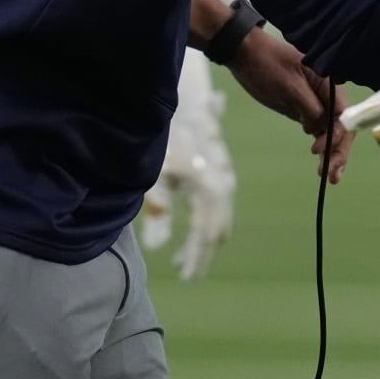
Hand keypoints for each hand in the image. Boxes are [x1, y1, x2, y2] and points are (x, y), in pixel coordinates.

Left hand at [141, 57, 235, 279]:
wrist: (182, 100)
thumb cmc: (163, 139)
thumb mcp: (154, 176)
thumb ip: (157, 213)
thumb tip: (157, 249)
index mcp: (209, 189)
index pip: (205, 236)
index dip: (196, 259)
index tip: (186, 278)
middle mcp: (223, 185)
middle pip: (218, 231)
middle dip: (202, 254)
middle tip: (185, 273)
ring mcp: (225, 176)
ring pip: (221, 218)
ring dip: (205, 240)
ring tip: (183, 257)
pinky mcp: (220, 170)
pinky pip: (219, 205)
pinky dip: (208, 223)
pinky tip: (192, 227)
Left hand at [228, 32, 352, 183]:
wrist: (246, 54)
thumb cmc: (267, 63)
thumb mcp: (288, 84)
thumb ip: (307, 106)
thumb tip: (317, 128)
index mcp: (328, 83)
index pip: (343, 113)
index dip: (338, 134)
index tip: (320, 150)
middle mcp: (326, 94)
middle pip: (341, 126)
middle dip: (338, 150)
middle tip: (332, 175)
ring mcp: (315, 103)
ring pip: (330, 132)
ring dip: (331, 153)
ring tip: (327, 176)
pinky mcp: (303, 110)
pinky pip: (318, 130)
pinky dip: (321, 146)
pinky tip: (319, 161)